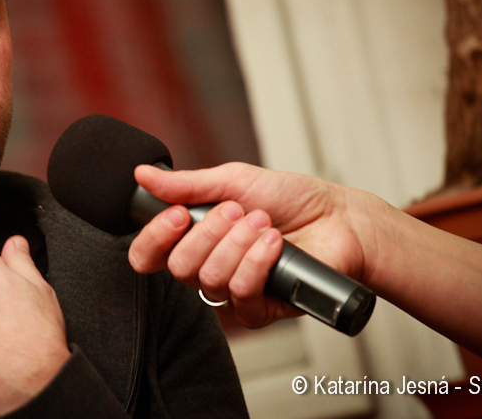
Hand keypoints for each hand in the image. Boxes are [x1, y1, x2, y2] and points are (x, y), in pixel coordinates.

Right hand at [128, 163, 373, 328]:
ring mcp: (232, 292)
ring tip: (264, 222)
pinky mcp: (260, 308)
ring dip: (239, 243)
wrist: (338, 218)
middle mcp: (207, 268)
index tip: (178, 215)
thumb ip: (185, 185)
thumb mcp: (232, 180)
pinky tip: (274, 244)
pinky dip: (257, 263)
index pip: (149, 256)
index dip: (155, 239)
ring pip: (210, 279)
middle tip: (239, 210)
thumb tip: (142, 174)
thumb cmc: (289, 198)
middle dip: (210, 232)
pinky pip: (240, 294)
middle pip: (179, 267)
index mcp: (194, 239)